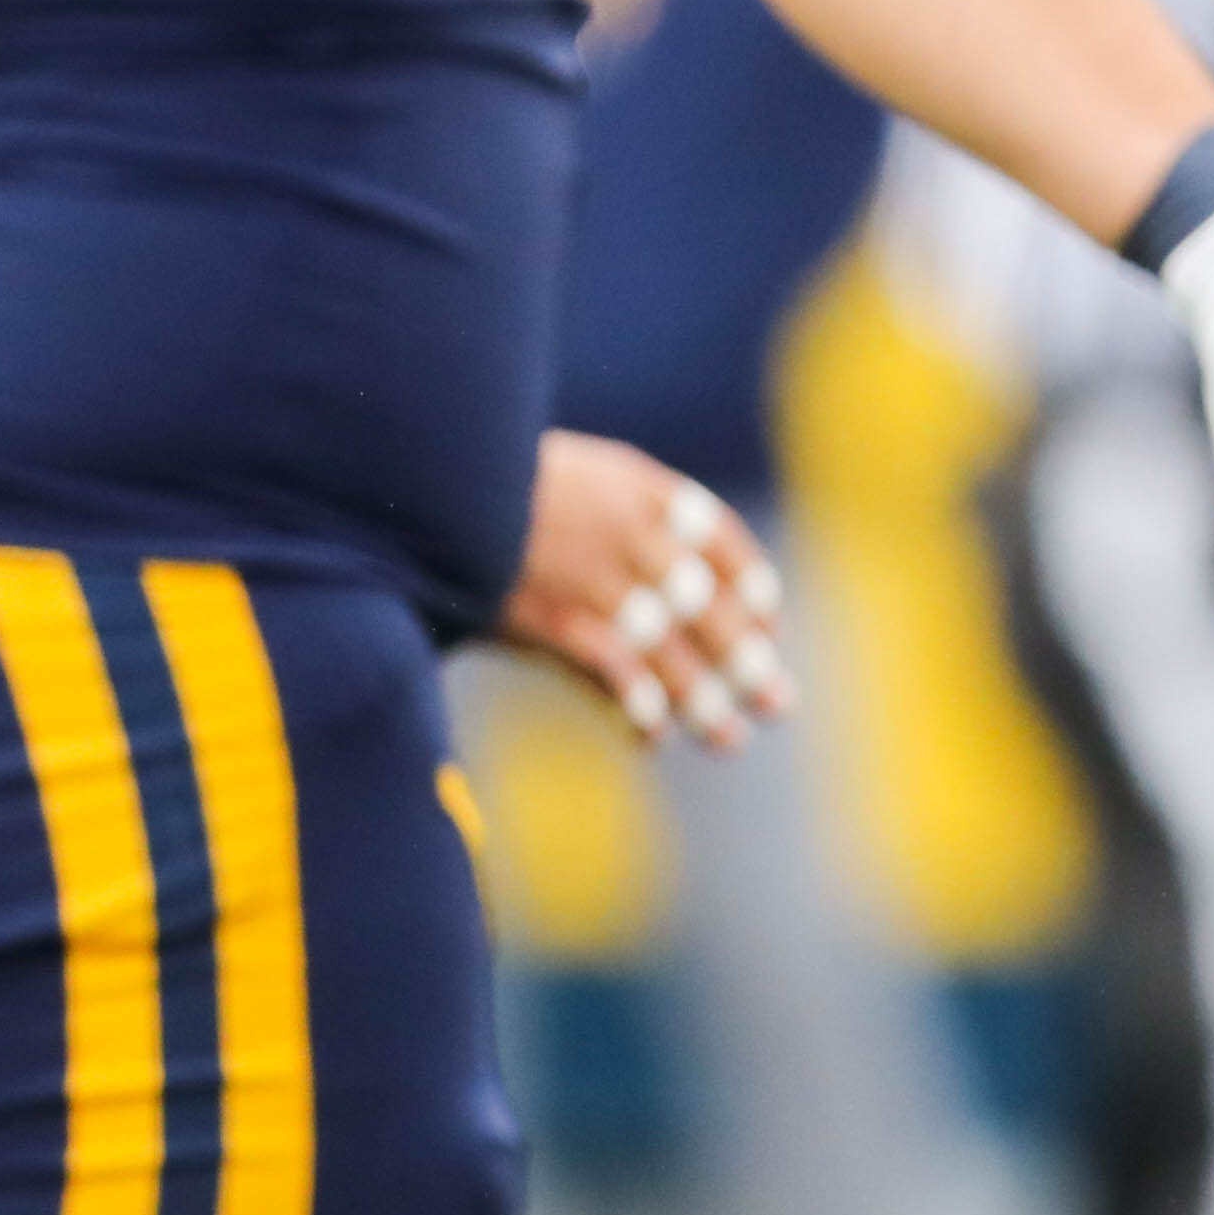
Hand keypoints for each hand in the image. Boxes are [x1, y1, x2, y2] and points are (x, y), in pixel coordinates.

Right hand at [502, 433, 787, 753]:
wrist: (435, 478)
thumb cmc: (502, 482)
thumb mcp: (584, 474)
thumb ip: (633, 517)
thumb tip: (678, 584)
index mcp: (646, 490)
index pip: (724, 543)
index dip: (752, 590)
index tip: (771, 627)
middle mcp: (635, 535)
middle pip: (710, 608)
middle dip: (747, 662)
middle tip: (778, 704)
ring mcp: (597, 578)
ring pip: (670, 650)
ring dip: (703, 701)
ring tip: (729, 740)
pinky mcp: (554, 617)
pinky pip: (615, 670)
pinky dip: (638, 704)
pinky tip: (652, 734)